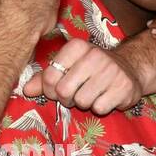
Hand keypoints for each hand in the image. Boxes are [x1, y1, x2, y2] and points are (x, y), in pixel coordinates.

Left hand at [21, 39, 142, 112]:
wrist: (129, 69)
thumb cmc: (92, 69)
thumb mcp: (68, 67)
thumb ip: (45, 78)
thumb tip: (26, 91)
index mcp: (77, 46)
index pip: (50, 76)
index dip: (51, 89)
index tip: (60, 88)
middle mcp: (94, 55)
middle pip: (64, 91)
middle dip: (67, 98)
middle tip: (77, 93)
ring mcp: (111, 71)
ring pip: (82, 102)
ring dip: (85, 103)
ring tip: (93, 93)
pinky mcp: (123, 87)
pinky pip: (99, 108)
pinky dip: (100, 107)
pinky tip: (106, 97)